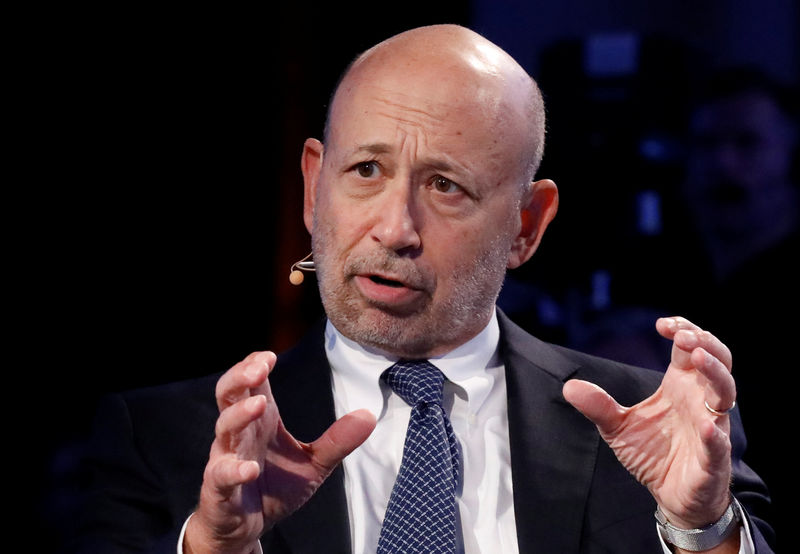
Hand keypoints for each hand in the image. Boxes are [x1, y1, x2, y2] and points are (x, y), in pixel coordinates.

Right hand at [185, 351, 375, 553]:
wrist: (247, 528)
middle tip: (259, 368)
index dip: (254, 365)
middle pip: (228, 395)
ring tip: (259, 405)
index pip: (250, 383)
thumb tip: (369, 415)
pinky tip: (250, 468)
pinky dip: (233, 470)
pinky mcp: (219, 490)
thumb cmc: (275, 487)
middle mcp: (239, 434)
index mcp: (260, 421)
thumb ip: (338, 440)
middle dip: (240, 378)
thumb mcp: (314, 464)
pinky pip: (220, 476)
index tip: (270, 356)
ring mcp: (226, 459)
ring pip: (224, 429)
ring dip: (239, 415)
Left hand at [563, 317, 735, 529]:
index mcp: (680, 385)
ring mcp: (711, 426)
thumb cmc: (652, 454)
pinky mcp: (713, 458)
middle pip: (717, 360)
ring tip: (696, 357)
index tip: (662, 325)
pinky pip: (719, 443)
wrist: (671, 496)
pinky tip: (706, 424)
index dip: (683, 330)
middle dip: (704, 342)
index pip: (690, 348)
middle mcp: (700, 400)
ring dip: (714, 373)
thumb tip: (567, 386)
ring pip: (725, 392)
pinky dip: (714, 433)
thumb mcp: (617, 427)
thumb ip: (598, 406)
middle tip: (682, 335)